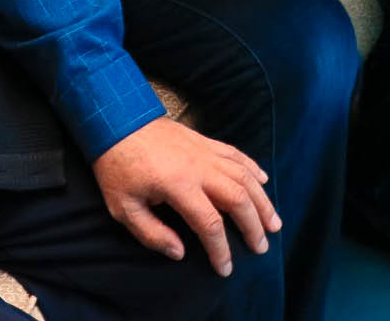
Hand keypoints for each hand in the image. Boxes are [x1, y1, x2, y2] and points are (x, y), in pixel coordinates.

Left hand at [92, 117, 279, 276]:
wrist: (116, 119)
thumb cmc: (116, 166)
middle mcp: (199, 167)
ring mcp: (205, 151)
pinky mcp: (204, 140)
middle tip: (261, 247)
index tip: (226, 269)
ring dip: (262, 200)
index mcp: (178, 185)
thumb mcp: (123, 207)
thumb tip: (180, 252)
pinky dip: (253, 168)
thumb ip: (151, 233)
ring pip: (244, 176)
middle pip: (238, 198)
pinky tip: (263, 181)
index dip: (221, 249)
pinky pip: (236, 154)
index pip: (210, 223)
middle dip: (253, 226)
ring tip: (274, 222)